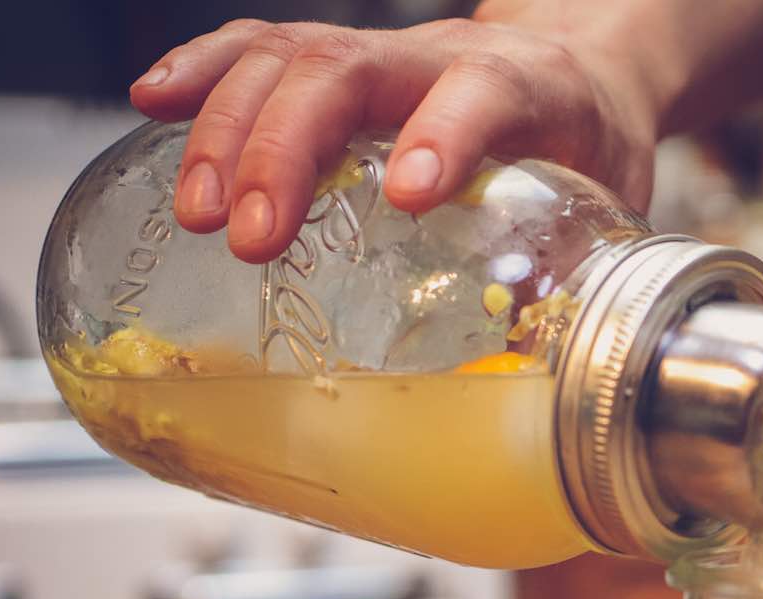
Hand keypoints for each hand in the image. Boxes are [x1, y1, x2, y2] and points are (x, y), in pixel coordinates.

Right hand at [131, 16, 660, 263]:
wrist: (583, 66)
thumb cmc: (592, 145)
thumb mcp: (609, 212)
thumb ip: (573, 285)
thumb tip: (531, 386)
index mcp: (531, 89)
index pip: (483, 93)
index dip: (444, 134)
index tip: (406, 195)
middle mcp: (446, 55)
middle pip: (349, 72)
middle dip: (287, 151)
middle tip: (250, 240)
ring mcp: (387, 54)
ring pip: (293, 57)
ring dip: (232, 130)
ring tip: (199, 212)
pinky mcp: (342, 60)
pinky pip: (261, 48)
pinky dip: (204, 72)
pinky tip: (153, 104)